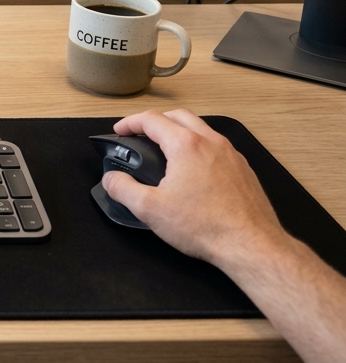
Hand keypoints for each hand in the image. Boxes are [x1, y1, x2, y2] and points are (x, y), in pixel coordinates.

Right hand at [105, 110, 345, 362]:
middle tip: (141, 135)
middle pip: (179, 116)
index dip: (130, 122)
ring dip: (180, 131)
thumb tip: (111, 178)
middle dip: (156, 120)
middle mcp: (211, 141)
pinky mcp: (245, 170)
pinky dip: (199, 146)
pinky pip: (217, 146)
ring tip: (166, 149)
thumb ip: (123, 189)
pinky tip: (195, 170)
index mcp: (186, 145)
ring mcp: (232, 154)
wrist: (252, 246)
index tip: (119, 131)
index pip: (152, 120)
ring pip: (202, 129)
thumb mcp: (150, 210)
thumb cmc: (202, 226)